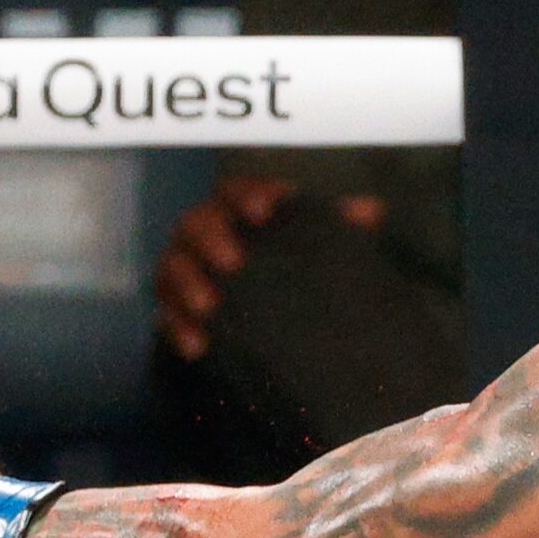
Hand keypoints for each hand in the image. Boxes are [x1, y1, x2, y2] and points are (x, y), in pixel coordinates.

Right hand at [155, 179, 384, 359]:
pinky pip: (165, 315)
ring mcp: (183, 268)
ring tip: (211, 306)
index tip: (265, 211)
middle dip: (211, 239)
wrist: (271, 308)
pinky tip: (198, 347)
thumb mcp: (319, 243)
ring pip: (171, 268)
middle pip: (195, 223)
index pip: (233, 190)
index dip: (246, 195)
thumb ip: (340, 225)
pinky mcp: (173, 307)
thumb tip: (373, 210)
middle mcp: (203, 232)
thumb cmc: (295, 262)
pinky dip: (179, 329)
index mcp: (237, 209)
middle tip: (235, 261)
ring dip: (188, 285)